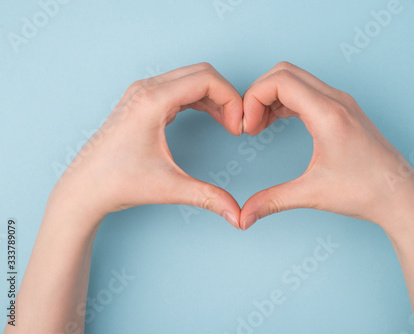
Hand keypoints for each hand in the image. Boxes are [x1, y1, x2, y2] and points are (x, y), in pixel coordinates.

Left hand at [51, 63, 242, 228]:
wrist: (84, 188)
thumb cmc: (117, 183)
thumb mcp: (169, 188)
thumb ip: (208, 197)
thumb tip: (238, 216)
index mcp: (152, 100)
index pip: (207, 79)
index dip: (232, 100)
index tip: (238, 127)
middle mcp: (146, 89)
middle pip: (201, 73)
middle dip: (226, 95)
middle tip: (236, 125)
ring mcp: (142, 93)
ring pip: (190, 78)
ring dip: (214, 97)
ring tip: (227, 123)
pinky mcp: (141, 101)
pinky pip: (179, 88)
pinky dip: (199, 99)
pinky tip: (209, 117)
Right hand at [240, 62, 413, 230]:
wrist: (401, 195)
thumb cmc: (366, 192)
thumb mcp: (312, 194)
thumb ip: (272, 201)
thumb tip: (244, 216)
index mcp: (328, 114)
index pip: (279, 81)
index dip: (253, 98)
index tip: (248, 127)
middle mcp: (336, 100)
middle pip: (284, 72)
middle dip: (259, 93)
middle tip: (250, 124)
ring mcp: (342, 102)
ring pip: (296, 78)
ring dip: (272, 96)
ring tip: (260, 125)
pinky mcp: (344, 109)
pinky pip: (308, 90)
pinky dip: (286, 100)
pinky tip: (277, 121)